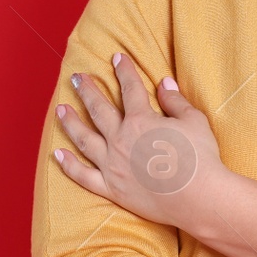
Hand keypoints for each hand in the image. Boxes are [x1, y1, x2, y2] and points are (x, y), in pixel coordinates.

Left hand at [52, 52, 227, 229]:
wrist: (199, 198)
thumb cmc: (200, 158)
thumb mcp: (194, 121)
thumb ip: (175, 101)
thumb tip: (164, 83)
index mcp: (140, 120)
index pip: (130, 89)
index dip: (124, 71)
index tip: (117, 58)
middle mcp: (120, 139)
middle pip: (99, 109)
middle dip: (87, 90)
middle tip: (76, 77)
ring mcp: (112, 165)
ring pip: (84, 139)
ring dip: (70, 122)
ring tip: (60, 109)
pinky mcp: (111, 188)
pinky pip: (83, 175)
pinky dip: (68, 165)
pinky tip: (57, 154)